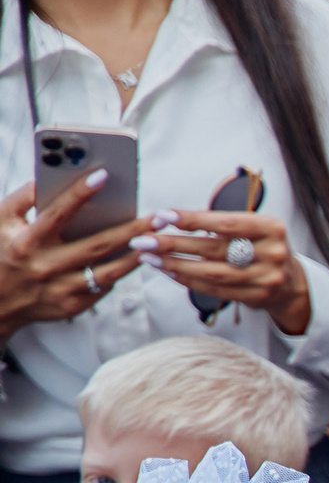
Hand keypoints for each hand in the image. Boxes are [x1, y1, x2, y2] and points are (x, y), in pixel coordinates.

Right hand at [0, 175, 143, 334]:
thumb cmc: (2, 254)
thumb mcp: (1, 221)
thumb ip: (23, 199)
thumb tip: (48, 179)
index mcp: (27, 242)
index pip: (57, 213)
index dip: (79, 193)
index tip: (102, 176)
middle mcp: (46, 266)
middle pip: (97, 245)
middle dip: (131, 229)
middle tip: (157, 216)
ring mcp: (62, 289)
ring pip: (109, 271)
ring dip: (137, 254)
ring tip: (158, 238)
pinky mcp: (74, 305)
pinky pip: (104, 286)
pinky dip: (121, 271)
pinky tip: (138, 257)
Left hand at [127, 208, 309, 334]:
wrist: (291, 283)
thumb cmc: (263, 247)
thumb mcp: (252, 227)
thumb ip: (221, 224)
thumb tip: (169, 219)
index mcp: (271, 228)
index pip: (226, 223)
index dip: (193, 220)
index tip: (163, 216)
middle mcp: (272, 254)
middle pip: (214, 249)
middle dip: (174, 244)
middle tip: (145, 239)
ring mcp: (265, 278)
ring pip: (212, 272)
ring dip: (176, 264)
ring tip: (149, 257)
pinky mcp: (256, 297)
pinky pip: (215, 289)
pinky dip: (188, 279)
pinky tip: (169, 271)